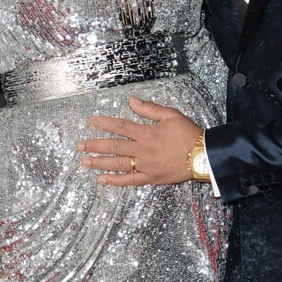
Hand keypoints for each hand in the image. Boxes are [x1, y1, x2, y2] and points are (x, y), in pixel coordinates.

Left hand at [77, 96, 200, 186]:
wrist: (203, 155)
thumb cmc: (189, 133)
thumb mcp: (171, 115)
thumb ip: (149, 109)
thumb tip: (132, 100)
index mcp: (147, 133)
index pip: (120, 127)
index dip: (103, 124)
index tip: (90, 122)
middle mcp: (143, 150)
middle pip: (114, 147)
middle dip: (95, 145)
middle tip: (79, 145)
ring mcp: (146, 165)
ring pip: (118, 164)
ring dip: (99, 163)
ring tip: (84, 162)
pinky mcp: (151, 178)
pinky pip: (130, 181)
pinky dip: (115, 181)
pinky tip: (102, 180)